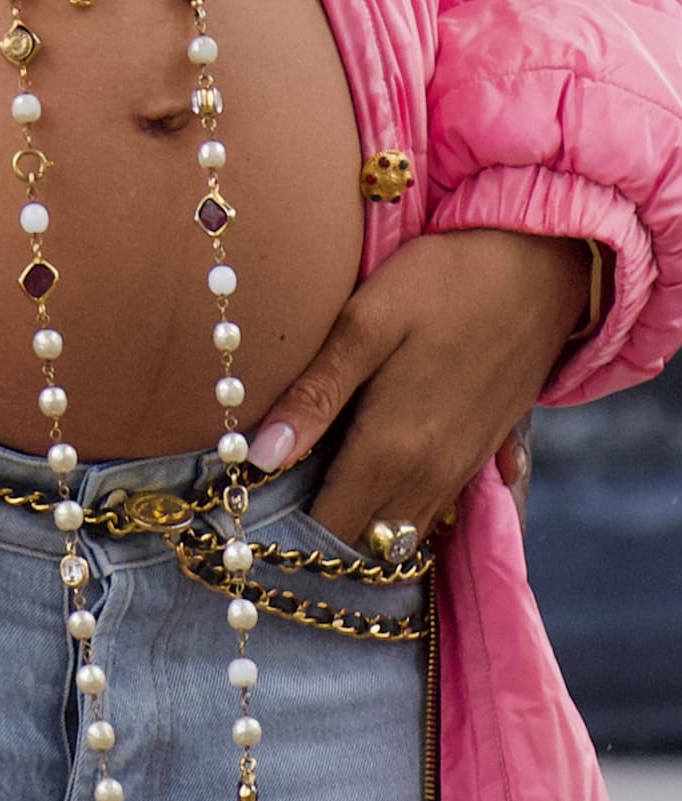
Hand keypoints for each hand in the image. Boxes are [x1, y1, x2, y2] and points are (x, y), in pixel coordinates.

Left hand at [246, 231, 589, 551]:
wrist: (545, 260)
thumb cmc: (445, 280)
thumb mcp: (365, 323)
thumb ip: (314, 395)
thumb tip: (260, 456)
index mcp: (393, 449)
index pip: (331, 529)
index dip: (291, 534)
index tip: (256, 517)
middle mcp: (432, 474)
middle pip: (368, 541)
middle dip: (323, 538)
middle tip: (280, 510)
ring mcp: (465, 467)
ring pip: (405, 529)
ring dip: (365, 525)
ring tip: (320, 496)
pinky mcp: (488, 451)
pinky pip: (441, 503)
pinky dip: (407, 505)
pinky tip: (381, 479)